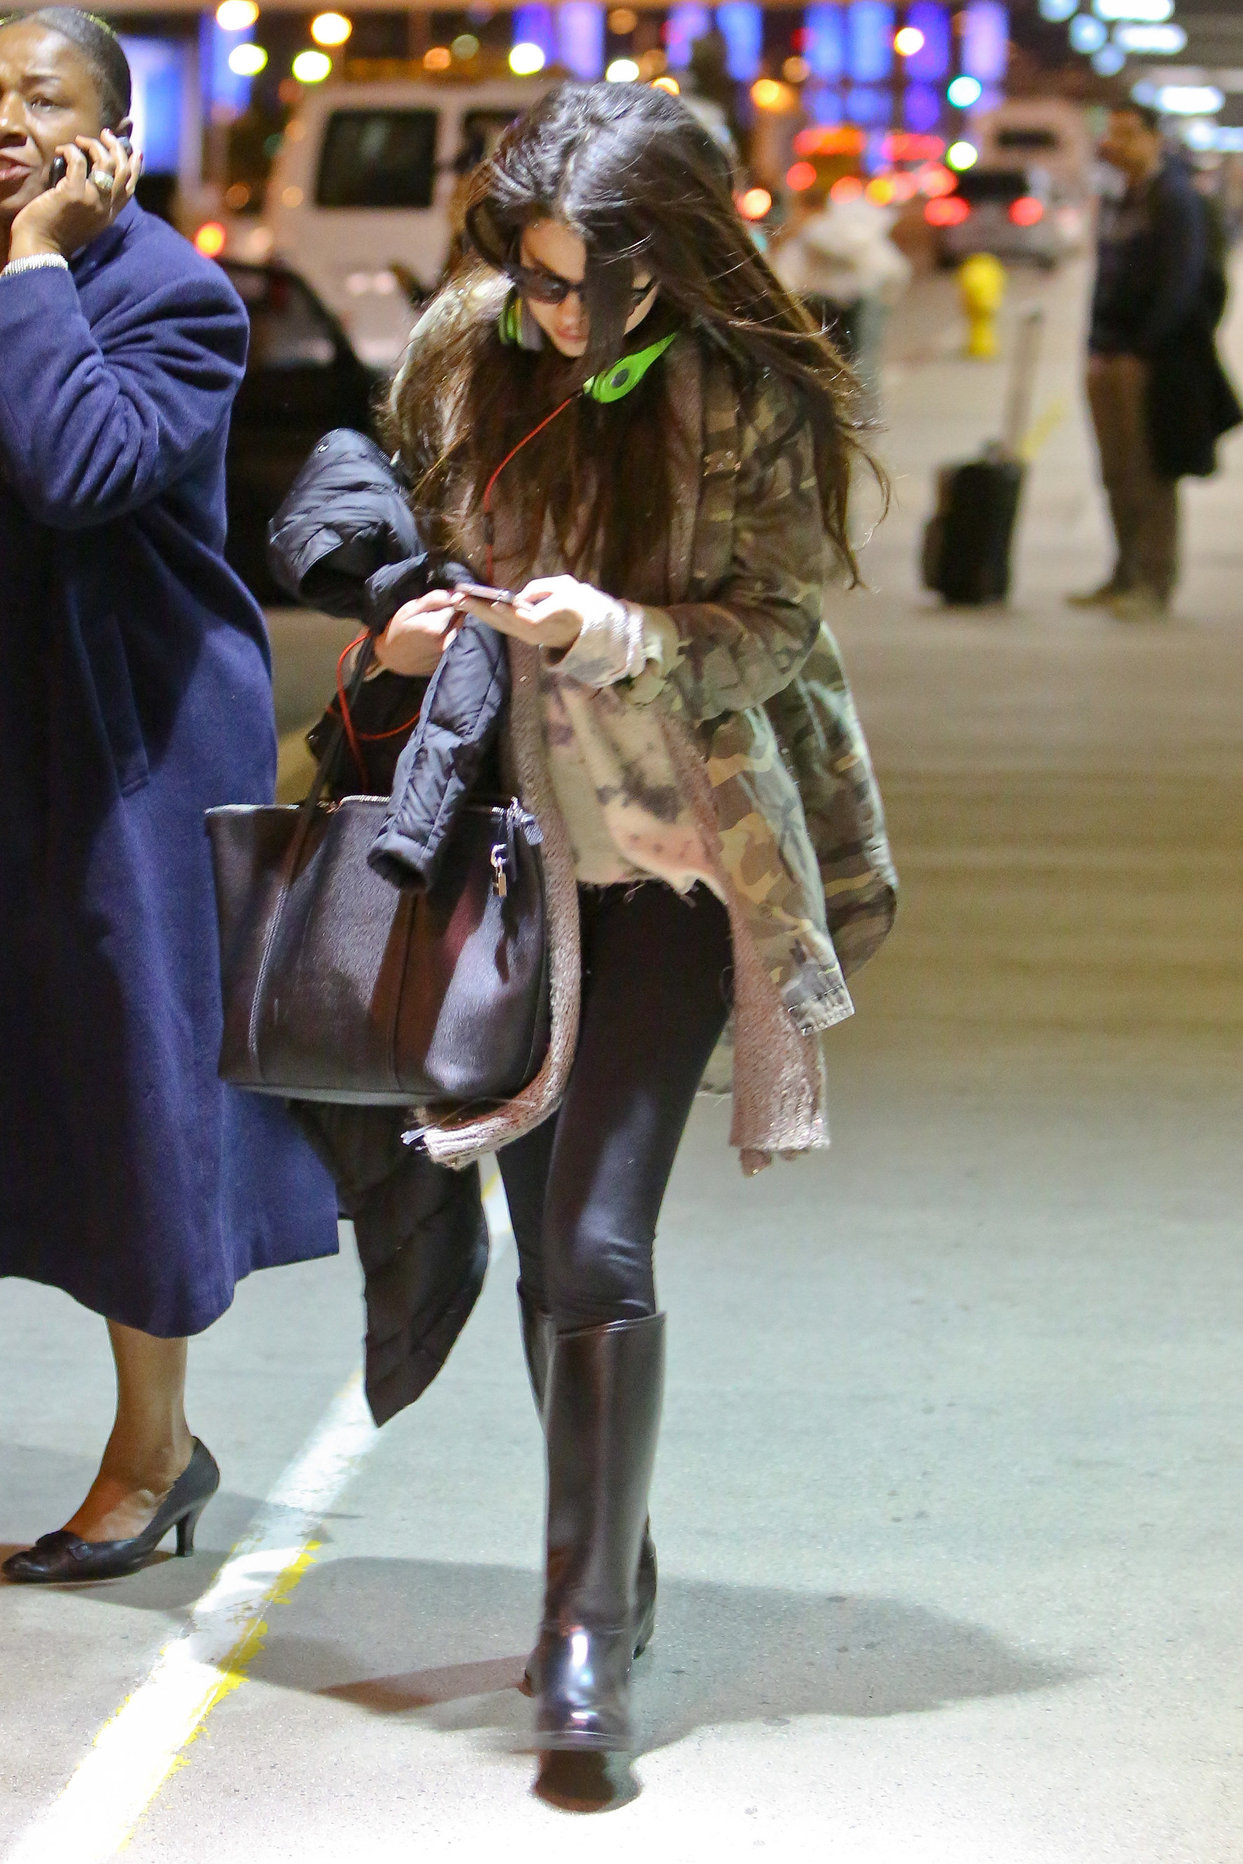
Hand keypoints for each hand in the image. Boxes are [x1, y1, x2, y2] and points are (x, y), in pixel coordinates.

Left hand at [8, 131, 140, 261]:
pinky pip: (79, 162)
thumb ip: (93, 204)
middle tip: (105, 135)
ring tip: (81, 140)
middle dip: (116, 148)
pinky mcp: (74, 193)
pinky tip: (62, 150)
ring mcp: (92, 200)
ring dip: (94, 145)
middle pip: (123, 171)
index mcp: (110, 215)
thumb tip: (91, 178)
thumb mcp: (83, 221)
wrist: (41, 248)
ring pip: (107, 163)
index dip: (135, 167)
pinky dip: (71, 151)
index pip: (130, 188)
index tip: (134, 151)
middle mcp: (106, 208)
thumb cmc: (55, 234)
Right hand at [374, 588, 460, 676]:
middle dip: (452, 612)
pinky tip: (435, 637)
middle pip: (460, 619)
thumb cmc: (397, 630)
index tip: (439, 602)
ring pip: (459, 631)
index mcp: (435, 627)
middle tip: (435, 614)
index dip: (449, 601)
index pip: (455, 606)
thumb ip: (433, 599)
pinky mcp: (446, 660)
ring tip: (436, 625)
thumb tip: (454, 594)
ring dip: (452, 624)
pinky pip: (455, 643)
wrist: (390, 659)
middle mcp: (445, 642)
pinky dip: (450, 637)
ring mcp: (447, 654)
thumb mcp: (410, 609)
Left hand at [455, 573, 598, 651]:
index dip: (513, 613)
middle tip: (460, 598)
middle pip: (506, 623)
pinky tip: (470, 606)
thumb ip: (543, 589)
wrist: (583, 627)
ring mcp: (528, 636)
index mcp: (554, 618)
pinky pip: (501, 626)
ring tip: (457, 600)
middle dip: (481, 610)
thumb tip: (520, 596)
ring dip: (477, 613)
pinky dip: (484, 616)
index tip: (496, 603)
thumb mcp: (566, 587)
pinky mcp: (521, 635)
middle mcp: (537, 632)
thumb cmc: (576, 602)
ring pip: (500, 626)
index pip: (531, 620)